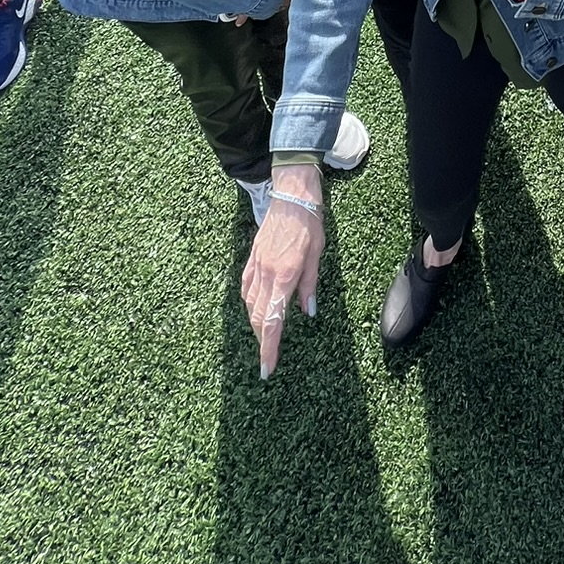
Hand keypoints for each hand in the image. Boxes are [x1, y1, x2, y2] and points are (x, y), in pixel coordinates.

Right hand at [241, 161, 323, 377]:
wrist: (292, 195)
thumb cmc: (310, 223)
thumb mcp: (317, 255)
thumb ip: (309, 285)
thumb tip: (308, 312)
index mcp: (284, 275)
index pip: (273, 320)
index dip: (269, 348)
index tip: (267, 368)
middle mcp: (266, 273)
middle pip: (258, 317)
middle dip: (262, 342)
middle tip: (267, 361)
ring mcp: (256, 265)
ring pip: (250, 304)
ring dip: (256, 325)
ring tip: (265, 339)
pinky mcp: (252, 257)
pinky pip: (246, 287)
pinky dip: (249, 303)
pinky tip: (254, 309)